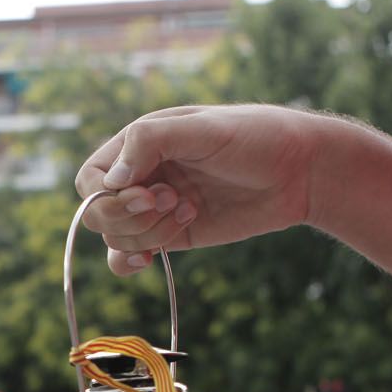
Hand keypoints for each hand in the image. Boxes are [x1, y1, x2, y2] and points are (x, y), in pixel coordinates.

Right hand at [73, 105, 325, 274]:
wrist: (300, 172)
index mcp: (140, 143)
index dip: (108, 195)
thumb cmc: (256, 137)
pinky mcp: (172, 235)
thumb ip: (152, 141)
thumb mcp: (204, 129)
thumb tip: (112, 179)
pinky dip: (129, 262)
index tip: (148, 194)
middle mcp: (141, 176)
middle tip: (175, 201)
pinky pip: (130, 256)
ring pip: (115, 238)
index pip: (91, 178)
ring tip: (188, 213)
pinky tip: (148, 260)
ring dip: (147, 234)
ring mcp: (154, 209)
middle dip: (131, 217)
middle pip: (98, 213)